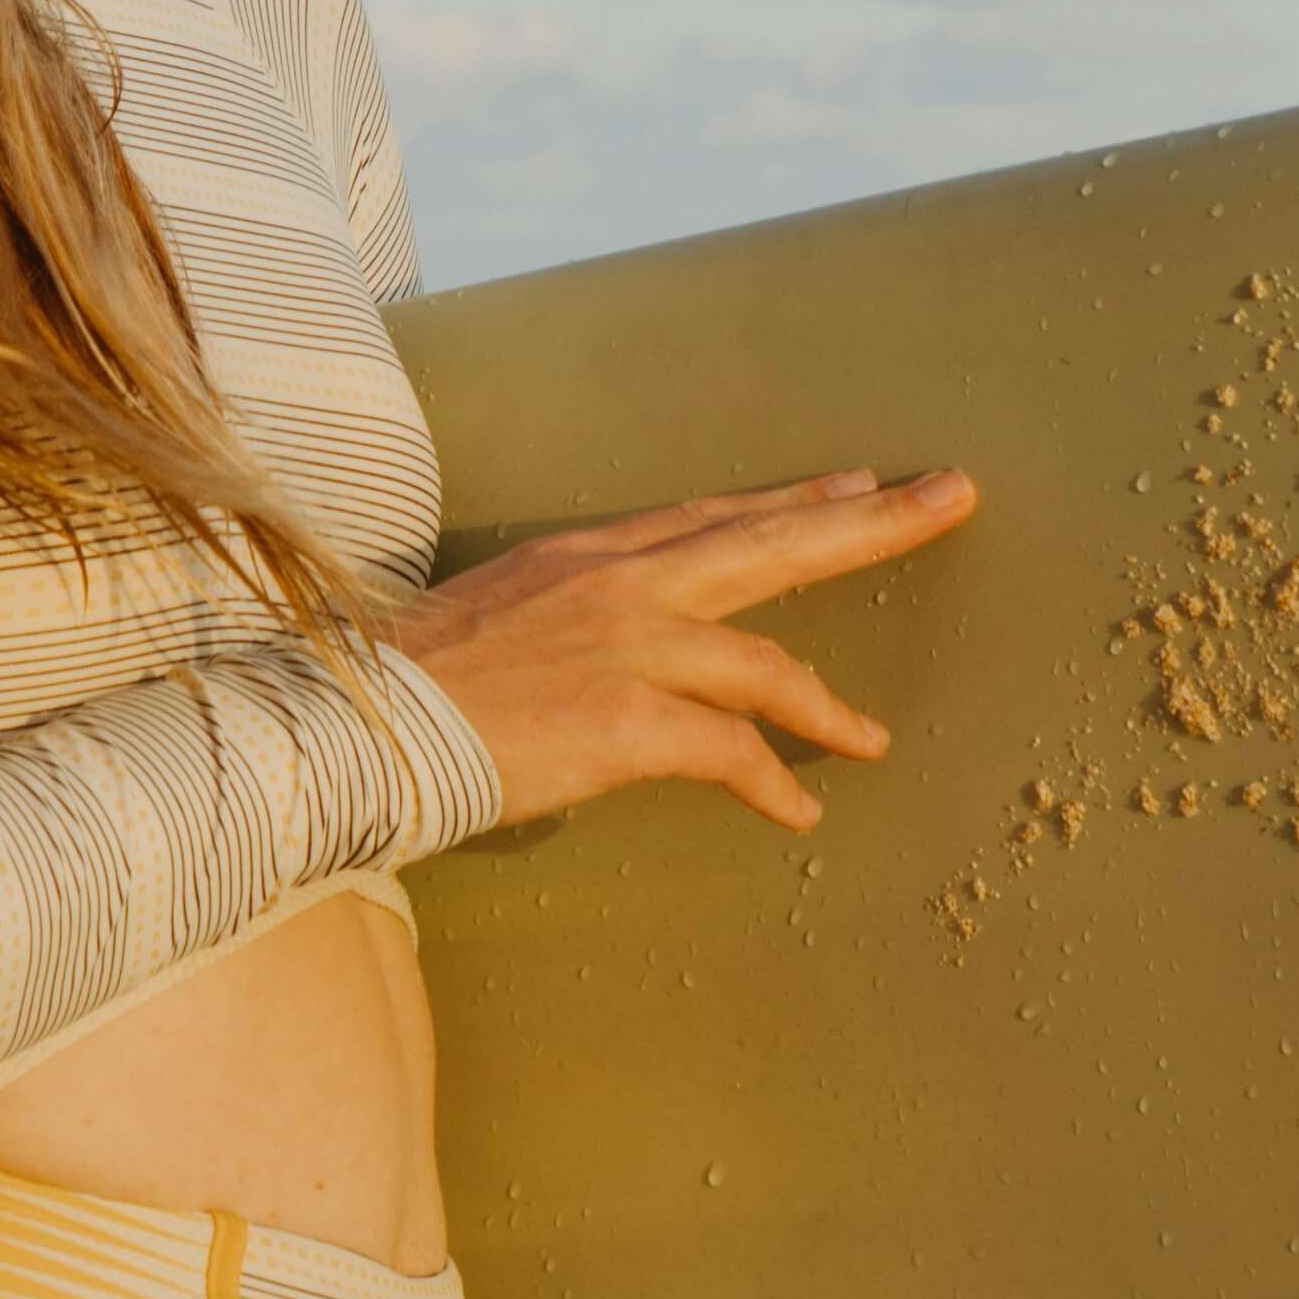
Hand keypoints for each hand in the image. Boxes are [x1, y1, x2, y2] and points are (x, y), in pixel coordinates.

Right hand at [376, 466, 977, 831]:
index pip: (707, 519)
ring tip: (873, 737)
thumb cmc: (400, 686)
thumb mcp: (490, 622)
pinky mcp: (626, 718)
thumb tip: (587, 663)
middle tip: (948, 497)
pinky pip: (730, 750)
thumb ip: (556, 627)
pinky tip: (798, 809)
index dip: (786, 505)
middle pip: (768, 542)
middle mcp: (615, 583)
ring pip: (766, 658)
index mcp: (581, 557)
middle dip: (868, 523)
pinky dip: (773, 780)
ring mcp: (625, 645)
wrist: (351, 720)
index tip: (851, 489)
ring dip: (828, 704)